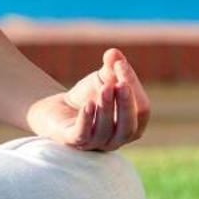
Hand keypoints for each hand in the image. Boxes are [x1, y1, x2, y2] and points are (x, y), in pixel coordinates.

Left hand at [28, 48, 149, 150]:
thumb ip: (112, 66)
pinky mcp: (74, 141)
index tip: (120, 64)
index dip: (133, 87)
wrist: (57, 110)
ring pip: (106, 131)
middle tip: (120, 84)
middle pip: (129, 127)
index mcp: (132, 125)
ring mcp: (96, 143)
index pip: (141, 110)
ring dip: (106, 108)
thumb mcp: (103, 79)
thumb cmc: (88, 97)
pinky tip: (88, 104)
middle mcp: (117, 139)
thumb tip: (114, 54)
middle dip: (125, 105)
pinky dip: (87, 120)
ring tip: (105, 87)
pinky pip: (83, 135)